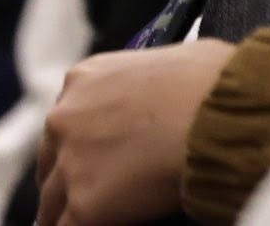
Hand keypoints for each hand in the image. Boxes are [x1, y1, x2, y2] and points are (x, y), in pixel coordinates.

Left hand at [37, 40, 236, 225]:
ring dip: (62, 215)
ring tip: (72, 223)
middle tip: (74, 200)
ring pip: (50, 204)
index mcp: (85, 79)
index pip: (67, 120)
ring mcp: (71, 164)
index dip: (78, 144)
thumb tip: (173, 92)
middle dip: (61, 181)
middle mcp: (67, 118)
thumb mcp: (169, 60)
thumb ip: (151, 81)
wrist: (220, 115)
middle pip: (49, 162)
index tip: (88, 159)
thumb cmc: (213, 83)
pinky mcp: (85, 206)